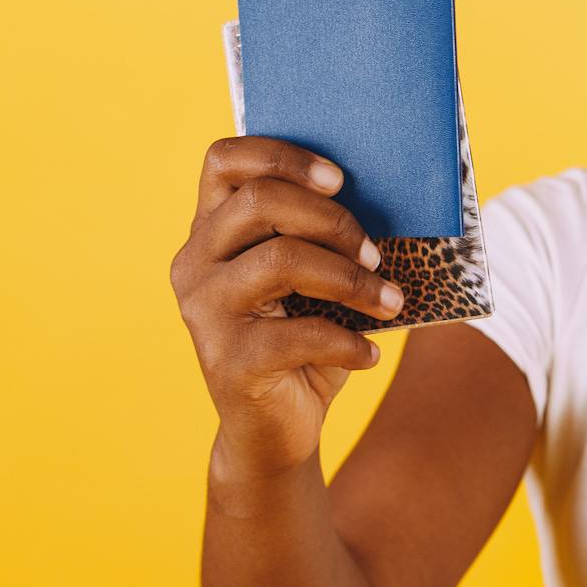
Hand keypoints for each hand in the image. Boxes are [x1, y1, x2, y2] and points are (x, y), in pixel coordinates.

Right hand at [170, 136, 402, 484]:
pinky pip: (299, 333)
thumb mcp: (314, 282)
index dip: (283, 156)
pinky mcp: (226, 359)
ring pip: (281, 259)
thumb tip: (390, 195)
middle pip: (260, 201)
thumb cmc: (304, 343)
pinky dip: (349, 342)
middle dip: (334, 220)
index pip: (225, 161)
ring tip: (390, 302)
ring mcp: (204, 310)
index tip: (340, 179)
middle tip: (376, 253)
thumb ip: (323, 238)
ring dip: (352, 279)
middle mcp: (196, 262)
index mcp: (212, 230)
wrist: (277, 430)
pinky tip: (371, 355)